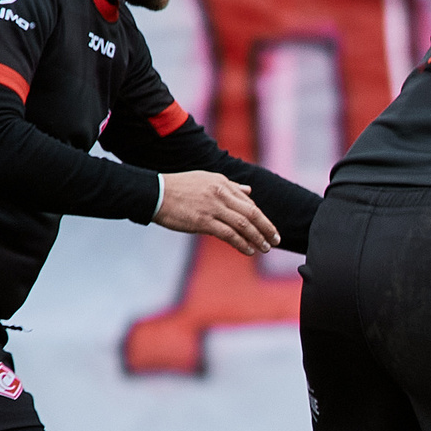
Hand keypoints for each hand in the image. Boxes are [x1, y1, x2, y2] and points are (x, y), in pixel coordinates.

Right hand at [155, 171, 279, 253]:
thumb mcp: (206, 179)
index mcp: (222, 183)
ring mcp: (213, 207)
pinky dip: (242, 244)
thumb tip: (248, 191)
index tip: (269, 228)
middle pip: (252, 213)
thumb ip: (229, 186)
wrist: (154, 193)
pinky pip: (229, 234)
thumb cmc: (178, 188)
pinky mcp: (203, 221)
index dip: (261, 217)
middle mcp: (220, 193)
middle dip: (267, 228)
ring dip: (258, 238)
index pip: (249, 202)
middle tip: (276, 240)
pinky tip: (249, 251)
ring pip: (243, 225)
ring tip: (265, 248)